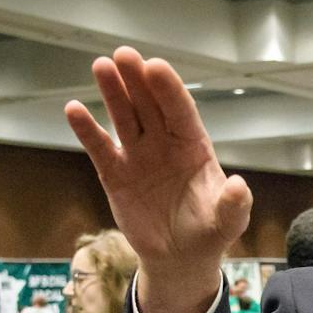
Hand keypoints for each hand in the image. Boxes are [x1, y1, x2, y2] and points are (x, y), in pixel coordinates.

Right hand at [64, 48, 250, 280]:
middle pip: (150, 104)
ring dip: (113, 92)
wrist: (180, 258)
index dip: (169, 89)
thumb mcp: (228, 221)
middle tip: (124, 54)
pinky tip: (73, 109)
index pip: (181, 111)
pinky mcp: (115, 174)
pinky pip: (100, 148)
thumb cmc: (208, 231)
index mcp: (193, 146)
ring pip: (124, 117)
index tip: (156, 67)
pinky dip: (87, 130)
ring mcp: (138, 155)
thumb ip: (234, 205)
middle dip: (138, 79)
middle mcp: (164, 143)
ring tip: (101, 66)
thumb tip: (239, 186)